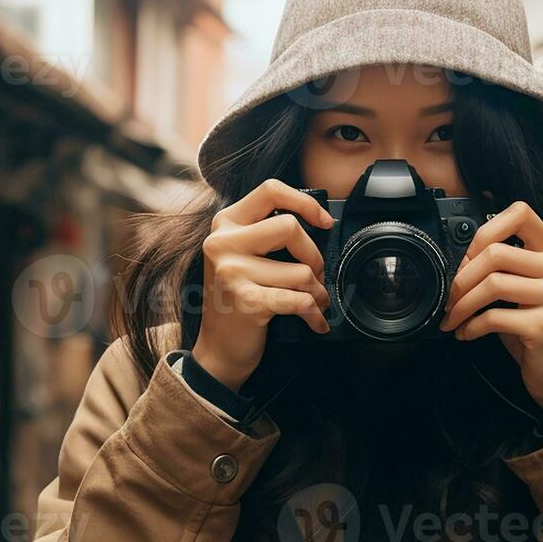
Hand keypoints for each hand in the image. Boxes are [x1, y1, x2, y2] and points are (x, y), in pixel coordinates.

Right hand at [192, 179, 334, 390]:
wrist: (219, 350)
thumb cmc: (238, 300)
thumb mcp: (242, 256)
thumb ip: (266, 234)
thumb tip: (319, 222)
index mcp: (225, 224)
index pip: (270, 190)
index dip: (305, 203)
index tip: (324, 221)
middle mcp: (222, 243)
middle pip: (290, 227)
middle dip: (315, 256)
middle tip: (316, 276)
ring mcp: (231, 272)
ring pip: (301, 271)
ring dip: (318, 292)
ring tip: (315, 303)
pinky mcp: (246, 301)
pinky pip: (299, 299)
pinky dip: (314, 314)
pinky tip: (315, 322)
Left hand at [438, 200, 542, 427]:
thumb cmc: (538, 324)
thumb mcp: (528, 285)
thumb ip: (507, 264)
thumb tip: (459, 260)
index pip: (520, 213)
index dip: (484, 232)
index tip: (467, 258)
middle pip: (496, 253)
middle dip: (461, 278)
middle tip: (449, 297)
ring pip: (492, 284)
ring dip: (461, 304)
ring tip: (452, 317)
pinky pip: (493, 318)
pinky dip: (471, 327)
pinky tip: (466, 333)